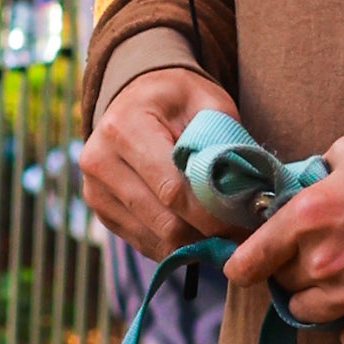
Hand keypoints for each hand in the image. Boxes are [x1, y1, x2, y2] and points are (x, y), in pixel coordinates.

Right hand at [77, 62, 238, 258]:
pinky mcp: (100, 210)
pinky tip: (197, 233)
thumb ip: (224, 143)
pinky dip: (175, 246)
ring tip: (224, 235)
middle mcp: (100, 161)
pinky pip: (144, 243)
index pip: (173, 190)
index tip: (244, 225)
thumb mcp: (207, 104)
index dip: (212, 215)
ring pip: (155, 239)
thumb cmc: (176, 99)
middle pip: (164, 221)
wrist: (136, 97)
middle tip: (241, 236)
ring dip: (193, 244)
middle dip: (207, 235)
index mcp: (125, 128)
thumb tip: (249, 196)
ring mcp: (95, 190)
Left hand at [221, 127, 343, 343]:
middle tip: (316, 258)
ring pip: (308, 315)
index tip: (245, 269)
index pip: (249, 262)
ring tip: (337, 285)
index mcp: (304, 219)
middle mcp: (320, 262)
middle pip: (283, 287)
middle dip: (293, 273)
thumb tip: (303, 187)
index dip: (243, 267)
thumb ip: (316, 174)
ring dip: (317, 302)